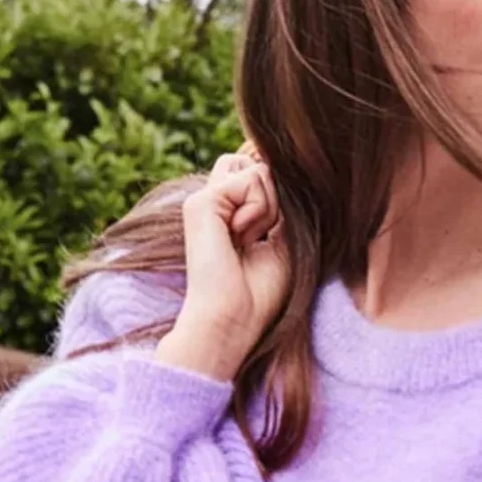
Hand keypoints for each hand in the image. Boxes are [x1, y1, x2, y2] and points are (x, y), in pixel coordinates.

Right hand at [156, 146, 290, 384]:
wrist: (234, 320)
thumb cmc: (259, 292)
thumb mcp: (281, 237)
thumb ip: (278, 201)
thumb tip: (276, 162)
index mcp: (228, 211)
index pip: (257, 170)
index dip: (275, 189)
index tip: (271, 233)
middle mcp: (213, 202)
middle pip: (258, 165)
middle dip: (273, 199)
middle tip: (258, 240)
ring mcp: (203, 200)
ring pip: (259, 171)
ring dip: (268, 209)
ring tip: (248, 242)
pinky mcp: (201, 202)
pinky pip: (252, 180)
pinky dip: (259, 211)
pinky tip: (241, 238)